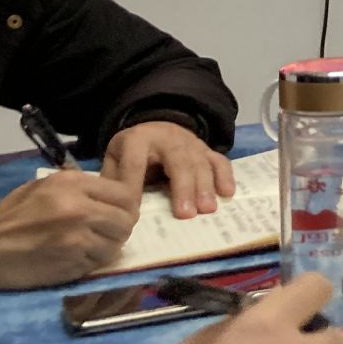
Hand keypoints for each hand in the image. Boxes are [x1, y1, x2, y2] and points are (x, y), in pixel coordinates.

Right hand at [0, 171, 140, 288]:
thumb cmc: (13, 215)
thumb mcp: (46, 187)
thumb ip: (82, 189)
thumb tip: (115, 194)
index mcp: (73, 184)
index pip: (126, 193)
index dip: (127, 205)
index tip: (119, 212)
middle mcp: (80, 208)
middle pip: (127, 220)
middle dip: (120, 228)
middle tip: (107, 232)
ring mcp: (78, 237)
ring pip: (117, 244)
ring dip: (108, 247)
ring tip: (88, 246)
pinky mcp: (72, 262)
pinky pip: (99, 262)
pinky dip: (92, 262)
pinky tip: (74, 258)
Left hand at [104, 120, 235, 218]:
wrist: (155, 129)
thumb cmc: (133, 152)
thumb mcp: (115, 160)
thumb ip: (115, 180)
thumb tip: (116, 208)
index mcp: (138, 139)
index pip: (135, 162)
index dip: (135, 186)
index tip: (134, 213)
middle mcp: (168, 137)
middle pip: (178, 161)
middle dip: (183, 188)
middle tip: (187, 214)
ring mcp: (191, 142)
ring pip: (201, 162)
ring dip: (206, 186)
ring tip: (207, 209)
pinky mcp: (207, 150)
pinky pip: (219, 161)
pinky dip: (225, 176)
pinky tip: (227, 193)